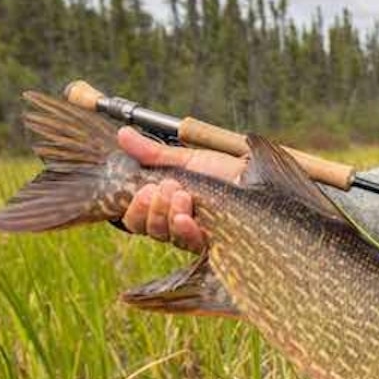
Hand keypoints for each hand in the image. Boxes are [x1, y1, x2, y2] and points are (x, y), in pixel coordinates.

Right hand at [117, 127, 246, 252]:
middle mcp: (177, 224)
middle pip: (149, 229)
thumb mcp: (185, 160)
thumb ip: (153, 153)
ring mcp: (194, 235)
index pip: (136, 219)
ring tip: (182, 194)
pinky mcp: (212, 243)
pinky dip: (184, 229)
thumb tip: (122, 134)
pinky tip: (186, 218)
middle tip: (168, 186)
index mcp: (165, 206)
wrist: (256, 178)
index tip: (145, 189)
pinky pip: (189, 243)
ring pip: (166, 235)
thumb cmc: (224, 171)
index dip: (135, 208)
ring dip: (168, 212)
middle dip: (153, 206)